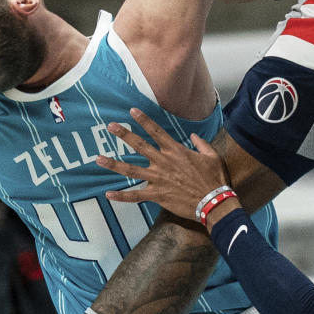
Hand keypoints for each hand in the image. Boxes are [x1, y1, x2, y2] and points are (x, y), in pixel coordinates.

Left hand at [99, 109, 227, 220]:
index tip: (131, 111)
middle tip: (110, 126)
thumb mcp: (212, 156)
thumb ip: (201, 144)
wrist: (214, 202)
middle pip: (139, 145)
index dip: (143, 120)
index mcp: (176, 151)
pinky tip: (108, 194)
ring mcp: (158, 179)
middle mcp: (163, 162)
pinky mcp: (157, 195)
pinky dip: (121, 196)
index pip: (156, 131)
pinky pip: (136, 196)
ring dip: (114, 164)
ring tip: (98, 158)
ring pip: (131, 170)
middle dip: (124, 134)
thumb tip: (194, 136)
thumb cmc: (215, 178)